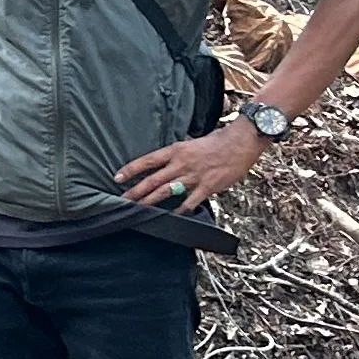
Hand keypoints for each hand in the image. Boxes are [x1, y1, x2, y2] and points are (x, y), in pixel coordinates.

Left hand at [113, 118, 269, 212]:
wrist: (241, 142)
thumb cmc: (218, 141)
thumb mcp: (192, 144)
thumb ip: (179, 155)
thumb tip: (168, 163)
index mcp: (176, 150)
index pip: (147, 161)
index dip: (131, 170)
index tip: (117, 177)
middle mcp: (181, 163)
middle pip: (153, 180)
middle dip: (135, 191)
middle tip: (122, 200)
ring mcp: (193, 176)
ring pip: (166, 192)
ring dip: (151, 202)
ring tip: (139, 210)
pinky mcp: (207, 187)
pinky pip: (189, 202)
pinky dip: (180, 210)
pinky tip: (173, 217)